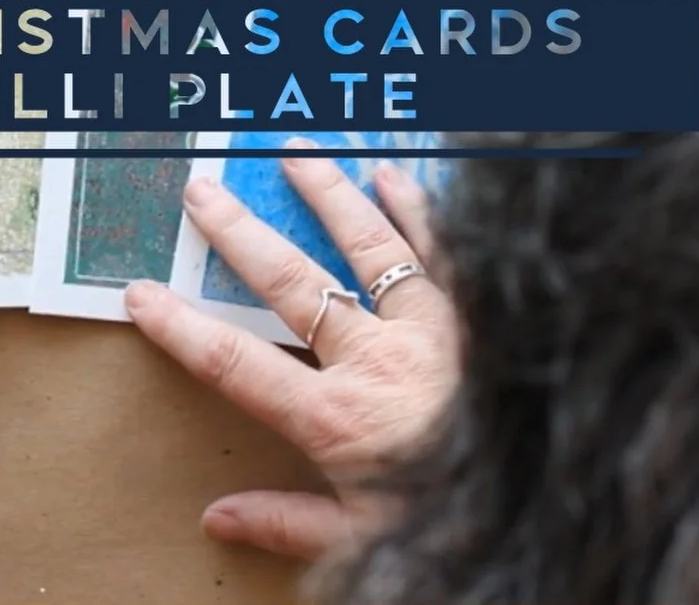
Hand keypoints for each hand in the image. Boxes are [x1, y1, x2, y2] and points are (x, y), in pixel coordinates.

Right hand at [125, 146, 459, 560]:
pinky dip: (419, 210)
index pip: (236, 365)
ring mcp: (430, 329)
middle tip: (203, 193)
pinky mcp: (478, 317)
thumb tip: (216, 517)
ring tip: (295, 155)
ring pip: (367, 248)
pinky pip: (443, 252)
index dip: (181, 329)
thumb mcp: (362, 542)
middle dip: (239, 236)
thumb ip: (289, 523)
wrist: (557, 498)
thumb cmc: (457, 524)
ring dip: (327, 196)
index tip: (141, 293)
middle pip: (292, 284)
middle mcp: (376, 359)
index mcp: (336, 417)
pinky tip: (394, 177)